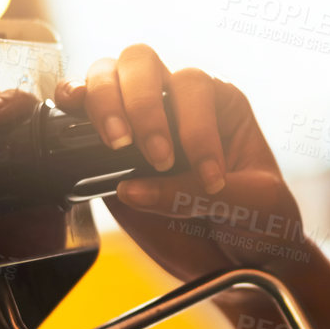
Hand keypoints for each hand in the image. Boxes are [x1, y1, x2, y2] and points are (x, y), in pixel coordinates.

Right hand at [53, 45, 307, 285]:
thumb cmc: (261, 223)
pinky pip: (78, 116)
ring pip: (107, 76)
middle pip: (141, 63)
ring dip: (104, 102)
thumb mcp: (251, 204)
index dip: (196, 129)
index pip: (194, 87)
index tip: (211, 181)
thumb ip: (194, 193)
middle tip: (156, 157)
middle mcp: (175, 103)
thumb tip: (129, 187)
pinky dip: (69, 108)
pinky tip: (68, 112)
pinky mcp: (108, 158)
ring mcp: (137, 125)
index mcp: (220, 103)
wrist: (244, 265)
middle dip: (143, 104)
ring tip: (116, 144)